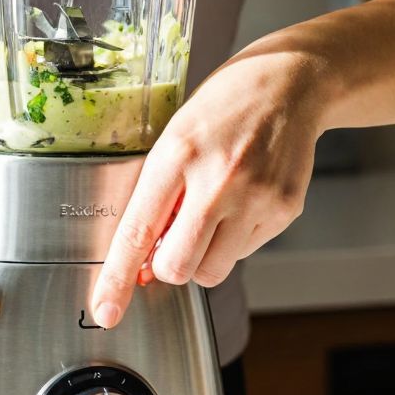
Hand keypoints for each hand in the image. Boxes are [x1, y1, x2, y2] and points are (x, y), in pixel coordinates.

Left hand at [91, 46, 319, 327]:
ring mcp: (256, 197)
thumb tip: (143, 261)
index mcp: (177, 155)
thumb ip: (157, 198)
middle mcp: (218, 179)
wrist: (289, 83)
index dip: (116, 278)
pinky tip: (244, 200)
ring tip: (214, 213)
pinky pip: (246, 253)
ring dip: (205, 256)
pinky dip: (236, 239)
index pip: (137, 231)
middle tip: (176, 239)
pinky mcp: (284, 210)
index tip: (105, 311)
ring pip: (213, 270)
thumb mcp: (175, 139)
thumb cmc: (223, 109)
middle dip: (170, 266)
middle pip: (179, 268)